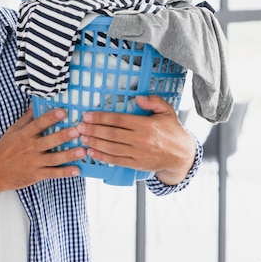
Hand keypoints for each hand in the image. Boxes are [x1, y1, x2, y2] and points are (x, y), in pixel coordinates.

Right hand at [0, 106, 84, 191]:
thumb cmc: (4, 150)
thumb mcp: (12, 131)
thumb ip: (26, 118)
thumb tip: (35, 102)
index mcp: (24, 135)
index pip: (38, 124)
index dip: (51, 117)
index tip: (63, 111)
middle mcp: (30, 148)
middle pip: (49, 141)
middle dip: (63, 136)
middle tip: (77, 131)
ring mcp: (34, 162)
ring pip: (54, 158)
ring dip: (69, 155)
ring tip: (82, 150)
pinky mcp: (36, 175)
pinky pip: (52, 173)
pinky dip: (64, 172)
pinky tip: (76, 170)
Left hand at [76, 95, 195, 184]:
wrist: (182, 155)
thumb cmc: (172, 130)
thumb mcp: (167, 111)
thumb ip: (154, 101)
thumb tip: (137, 97)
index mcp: (146, 125)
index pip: (119, 120)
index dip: (101, 117)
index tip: (87, 115)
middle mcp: (141, 140)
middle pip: (112, 134)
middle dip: (93, 130)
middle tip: (79, 127)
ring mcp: (138, 153)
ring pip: (111, 148)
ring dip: (94, 143)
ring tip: (82, 138)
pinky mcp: (137, 164)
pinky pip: (116, 160)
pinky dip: (102, 157)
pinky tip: (92, 152)